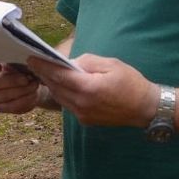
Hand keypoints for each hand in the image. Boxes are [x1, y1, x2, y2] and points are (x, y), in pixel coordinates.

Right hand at [0, 61, 46, 113]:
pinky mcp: (0, 106)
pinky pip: (10, 106)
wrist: (30, 82)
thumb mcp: (17, 57)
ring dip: (21, 91)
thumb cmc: (21, 66)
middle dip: (12, 82)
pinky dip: (24, 100)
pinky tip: (33, 94)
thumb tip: (26, 58)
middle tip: (26, 79)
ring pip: (2, 96)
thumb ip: (15, 56)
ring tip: (33, 85)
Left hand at [28, 54, 157, 128]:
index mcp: (88, 88)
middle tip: (35, 63)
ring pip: (60, 97)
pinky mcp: (85, 120)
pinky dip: (63, 94)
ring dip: (52, 85)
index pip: (58, 75)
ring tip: (46, 73)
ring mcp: (83, 115)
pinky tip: (62, 85)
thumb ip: (86, 62)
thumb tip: (69, 63)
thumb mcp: (110, 64)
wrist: (147, 108)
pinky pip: (68, 105)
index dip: (43, 66)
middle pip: (55, 87)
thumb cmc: (131, 82)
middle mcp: (82, 104)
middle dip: (45, 75)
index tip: (31, 58)